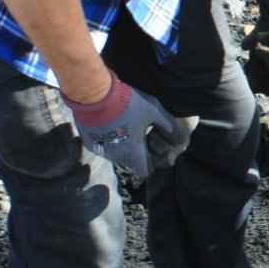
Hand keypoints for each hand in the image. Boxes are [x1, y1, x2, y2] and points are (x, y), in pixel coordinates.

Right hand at [62, 72, 190, 178]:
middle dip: (137, 151)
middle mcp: (117, 157)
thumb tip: (178, 137)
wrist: (96, 96)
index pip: (145, 171)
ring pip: (117, 154)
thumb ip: (168, 125)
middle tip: (140, 132)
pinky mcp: (90, 144)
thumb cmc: (127, 104)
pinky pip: (104, 147)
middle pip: (131, 161)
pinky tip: (111, 123)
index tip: (152, 149)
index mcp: (134, 153)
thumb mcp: (153, 111)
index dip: (151, 163)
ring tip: (125, 125)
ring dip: (123, 145)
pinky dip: (109, 140)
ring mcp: (102, 151)